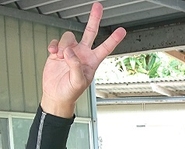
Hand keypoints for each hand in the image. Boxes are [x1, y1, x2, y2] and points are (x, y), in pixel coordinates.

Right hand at [41, 2, 125, 116]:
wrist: (56, 94)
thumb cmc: (71, 92)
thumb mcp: (78, 82)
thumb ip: (76, 66)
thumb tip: (70, 52)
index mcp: (93, 61)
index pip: (106, 48)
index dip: (114, 39)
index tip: (122, 30)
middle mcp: (83, 54)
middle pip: (90, 32)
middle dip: (94, 19)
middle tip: (98, 6)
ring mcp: (71, 52)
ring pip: (69, 37)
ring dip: (63, 45)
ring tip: (60, 57)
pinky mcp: (58, 52)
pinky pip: (56, 42)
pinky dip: (54, 46)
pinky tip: (53, 54)